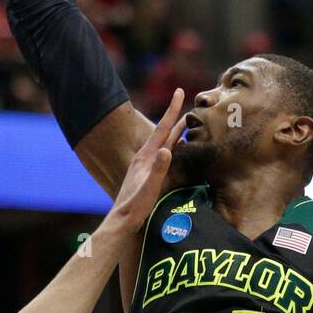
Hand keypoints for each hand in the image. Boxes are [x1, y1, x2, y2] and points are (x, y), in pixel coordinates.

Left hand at [107, 89, 187, 232]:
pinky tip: (178, 151)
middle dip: (178, 119)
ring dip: (177, 133)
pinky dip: (175, 148)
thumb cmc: (136, 207)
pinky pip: (165, 156)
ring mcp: (147, 166)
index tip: (180, 91)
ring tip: (188, 124)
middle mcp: (146, 158)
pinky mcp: (149, 175)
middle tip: (191, 105)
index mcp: (146, 156)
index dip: (173, 109)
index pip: (163, 128)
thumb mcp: (149, 188)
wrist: (122, 222)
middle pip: (166, 133)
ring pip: (166, 144)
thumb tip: (168, 149)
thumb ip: (159, 169)